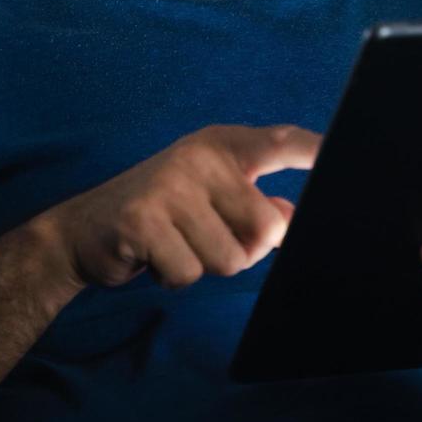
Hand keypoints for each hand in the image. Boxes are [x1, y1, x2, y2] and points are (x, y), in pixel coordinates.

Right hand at [43, 124, 319, 289]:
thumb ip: (249, 203)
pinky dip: (174, 278)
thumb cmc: (159, 215)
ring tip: (175, 244)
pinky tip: (153, 256)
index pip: (278, 143)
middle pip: (266, 227)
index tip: (341, 155)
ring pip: (230, 258)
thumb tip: (287, 219)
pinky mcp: (144, 221)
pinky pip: (190, 273)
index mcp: (219, 146)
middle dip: (245, 249)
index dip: (314, 150)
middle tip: (205, 238)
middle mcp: (198, 157)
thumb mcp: (206, 197)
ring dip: (204, 266)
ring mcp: (170, 187)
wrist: (80, 230)